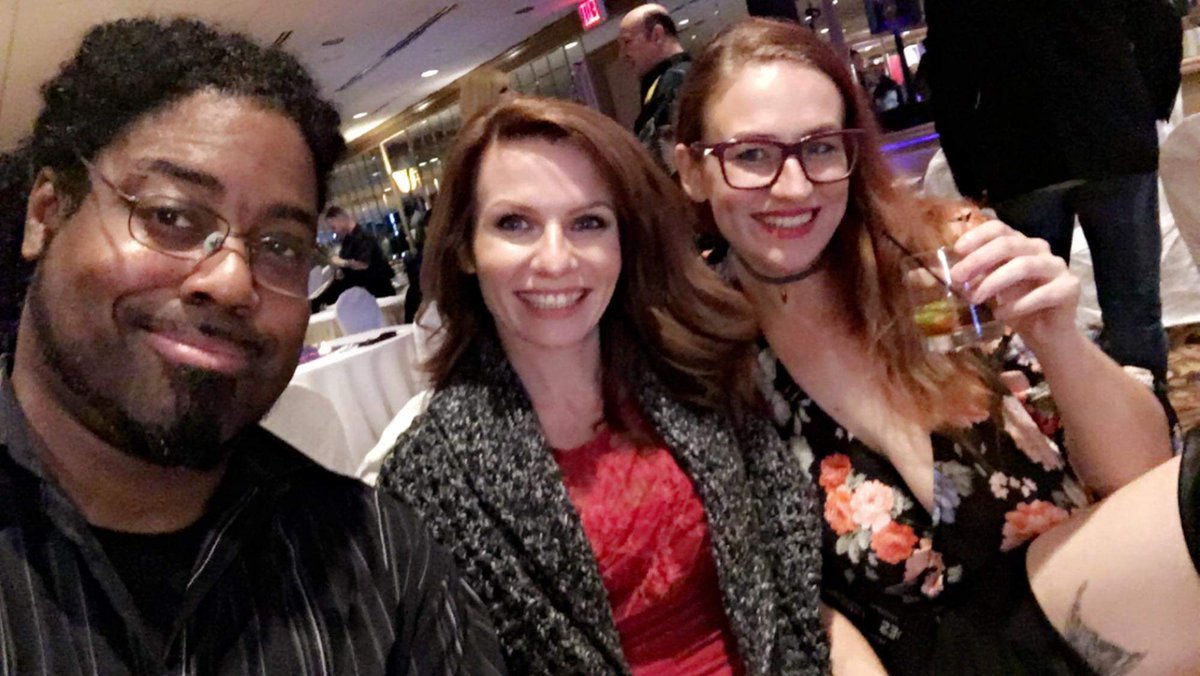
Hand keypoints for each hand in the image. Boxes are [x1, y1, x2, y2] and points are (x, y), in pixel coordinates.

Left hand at [949, 219, 1079, 349]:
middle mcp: (1039, 249)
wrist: (1045, 333)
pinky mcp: (1070, 288)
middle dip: (979, 259)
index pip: (999, 229)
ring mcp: (1057, 267)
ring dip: (994, 282)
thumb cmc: (1015, 306)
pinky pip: (1042, 293)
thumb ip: (975, 277)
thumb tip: (950, 272)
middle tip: (957, 277)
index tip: (957, 250)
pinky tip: (1000, 314)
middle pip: (1008, 244)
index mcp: (1020, 244)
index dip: (977, 236)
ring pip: (1023, 265)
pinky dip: (1017, 305)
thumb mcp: (990, 288)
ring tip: (975, 299)